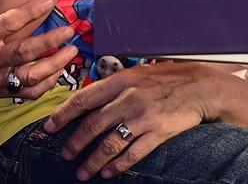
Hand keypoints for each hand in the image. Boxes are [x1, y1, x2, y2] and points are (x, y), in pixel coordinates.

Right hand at [0, 0, 78, 97]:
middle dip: (49, 42)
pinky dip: (46, 86)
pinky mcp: (0, 91)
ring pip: (29, 77)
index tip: (48, 1)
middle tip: (69, 30)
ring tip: (72, 51)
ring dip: (54, 66)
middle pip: (23, 53)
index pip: (7, 24)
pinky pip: (26, 94)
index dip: (29, 12)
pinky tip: (60, 71)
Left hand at [43, 62, 212, 179]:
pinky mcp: (157, 132)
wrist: (198, 86)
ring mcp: (142, 116)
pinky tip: (108, 173)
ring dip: (93, 161)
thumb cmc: (165, 78)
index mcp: (120, 80)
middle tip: (64, 155)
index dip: (63, 114)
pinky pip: (132, 153)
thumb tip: (89, 100)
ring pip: (110, 143)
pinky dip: (118, 165)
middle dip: (75, 142)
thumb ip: (114, 86)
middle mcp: (128, 98)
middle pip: (93, 124)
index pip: (83, 98)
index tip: (48, 127)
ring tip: (82, 173)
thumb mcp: (136, 74)